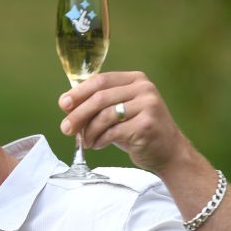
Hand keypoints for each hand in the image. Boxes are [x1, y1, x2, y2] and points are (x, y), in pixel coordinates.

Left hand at [58, 71, 191, 174]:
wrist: (167, 151)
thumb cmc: (137, 130)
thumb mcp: (119, 112)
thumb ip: (98, 104)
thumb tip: (66, 104)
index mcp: (135, 79)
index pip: (100, 80)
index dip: (78, 92)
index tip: (63, 104)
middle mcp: (144, 89)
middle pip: (100, 98)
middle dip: (78, 115)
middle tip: (66, 129)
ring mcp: (148, 105)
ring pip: (104, 116)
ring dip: (89, 132)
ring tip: (86, 142)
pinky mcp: (147, 125)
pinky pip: (113, 132)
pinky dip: (100, 140)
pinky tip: (98, 144)